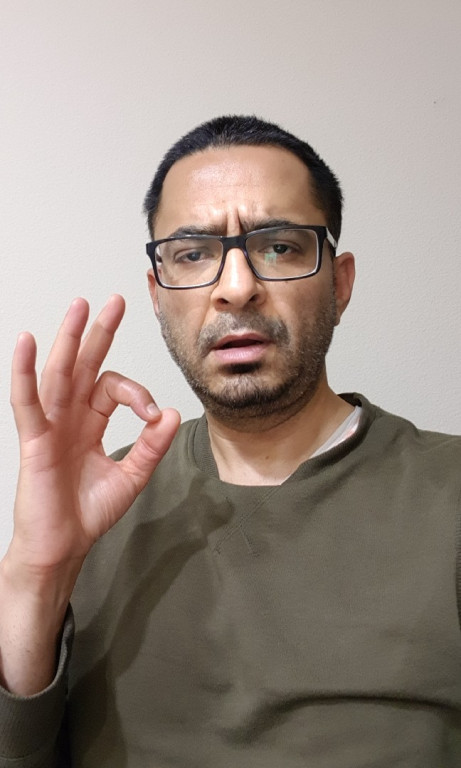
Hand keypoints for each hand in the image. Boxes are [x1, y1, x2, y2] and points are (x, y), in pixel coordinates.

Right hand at [8, 295, 179, 576]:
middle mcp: (70, 416)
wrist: (63, 546)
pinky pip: (26, 401)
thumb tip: (173, 413)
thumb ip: (151, 446)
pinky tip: (28, 343)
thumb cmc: (88, 512)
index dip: (138, 394)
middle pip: (85, 365)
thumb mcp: (132, 476)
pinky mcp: (34, 439)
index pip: (114, 388)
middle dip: (99, 332)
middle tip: (114, 301)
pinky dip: (24, 372)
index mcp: (91, 422)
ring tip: (79, 306)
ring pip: (59, 373)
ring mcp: (51, 424)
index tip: (155, 415)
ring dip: (68, 339)